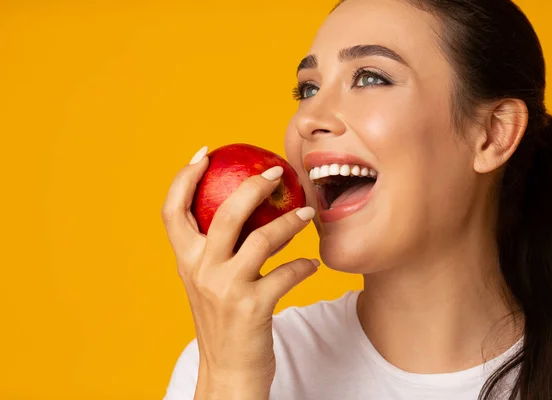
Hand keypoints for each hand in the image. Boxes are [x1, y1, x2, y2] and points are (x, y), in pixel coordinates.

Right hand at [161, 146, 318, 396]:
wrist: (228, 373)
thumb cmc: (222, 322)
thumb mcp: (207, 283)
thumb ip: (214, 251)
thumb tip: (240, 210)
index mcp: (186, 262)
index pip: (172, 211)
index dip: (183, 178)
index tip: (204, 153)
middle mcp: (200, 271)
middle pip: (225, 214)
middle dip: (252, 186)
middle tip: (275, 173)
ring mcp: (226, 289)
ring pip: (262, 239)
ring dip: (290, 222)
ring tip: (308, 213)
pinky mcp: (253, 307)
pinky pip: (287, 274)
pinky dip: (304, 267)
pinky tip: (313, 265)